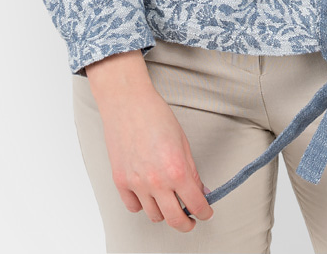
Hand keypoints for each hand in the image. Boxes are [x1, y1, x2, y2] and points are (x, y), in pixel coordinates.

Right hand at [84, 51, 213, 230]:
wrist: (127, 102)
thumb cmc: (155, 115)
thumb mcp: (183, 141)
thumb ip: (192, 170)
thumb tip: (201, 190)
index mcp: (176, 169)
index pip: (195, 204)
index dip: (204, 212)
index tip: (206, 212)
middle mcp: (156, 181)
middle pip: (175, 220)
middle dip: (186, 223)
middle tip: (190, 219)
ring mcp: (136, 183)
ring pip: (154, 216)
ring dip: (164, 212)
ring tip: (168, 201)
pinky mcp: (120, 181)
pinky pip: (133, 207)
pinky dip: (143, 205)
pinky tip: (148, 194)